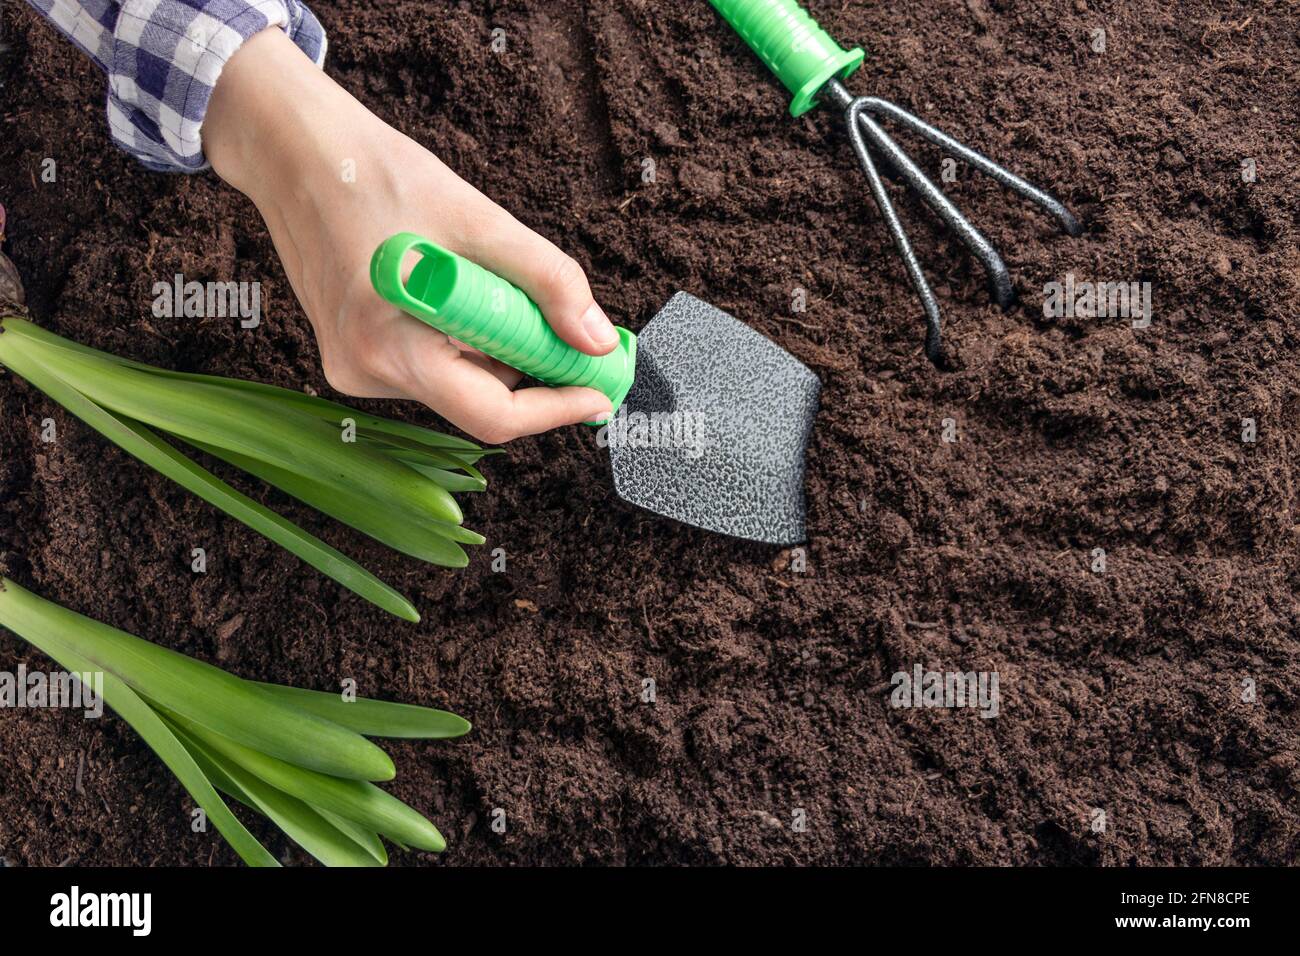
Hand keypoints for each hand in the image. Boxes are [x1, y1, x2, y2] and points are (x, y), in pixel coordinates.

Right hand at [203, 29, 614, 443]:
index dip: (556, 407)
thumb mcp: (479, 222)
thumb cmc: (378, 178)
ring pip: (457, 384)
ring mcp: (355, 368)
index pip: (492, 416)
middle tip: (569, 328)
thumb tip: (597, 339)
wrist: (299, 155)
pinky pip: (431, 367)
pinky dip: (463, 341)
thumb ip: (549, 282)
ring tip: (490, 282)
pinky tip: (458, 291)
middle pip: (478, 402)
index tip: (599, 387)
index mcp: (391, 348)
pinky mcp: (352, 357)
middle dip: (531, 368)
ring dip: (496, 348)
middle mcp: (366, 372)